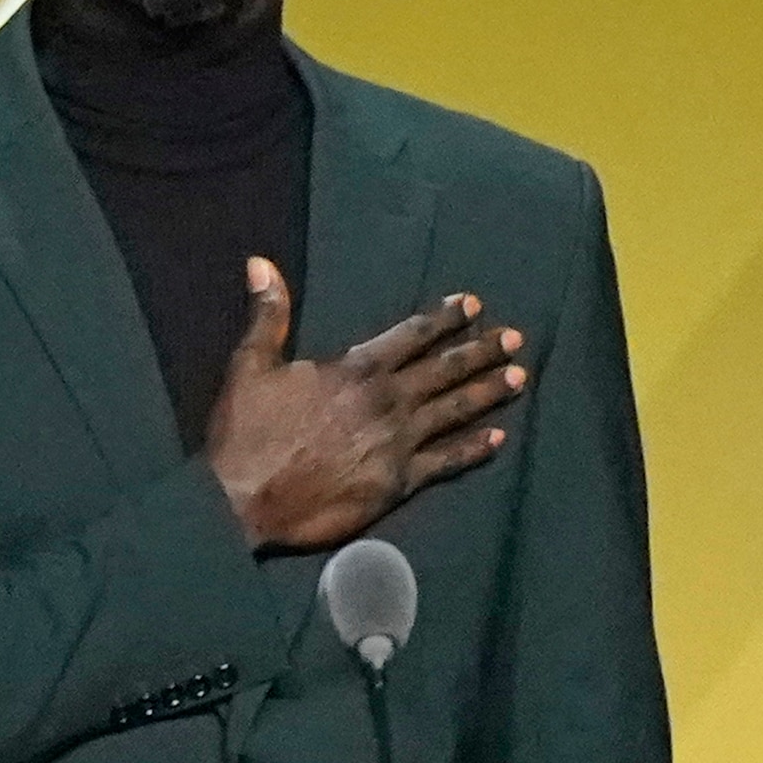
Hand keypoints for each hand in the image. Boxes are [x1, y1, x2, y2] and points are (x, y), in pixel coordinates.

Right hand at [205, 256, 525, 551]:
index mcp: (356, 369)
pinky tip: (498, 438)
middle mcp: (387, 401)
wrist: (243, 499)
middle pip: (445, 369)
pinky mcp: (397, 483)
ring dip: (488, 392)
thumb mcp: (250, 364)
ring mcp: (397, 443)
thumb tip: (261, 262)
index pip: (412, 335)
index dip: (445, 318)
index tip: (473, 304)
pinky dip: (474, 449)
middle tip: (515, 338)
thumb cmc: (245, 432)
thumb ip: (268, 314)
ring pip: (455, 411)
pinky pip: (446, 462)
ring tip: (519, 377)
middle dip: (481, 350)